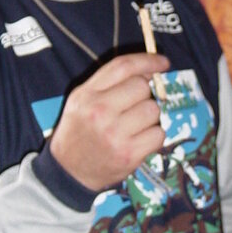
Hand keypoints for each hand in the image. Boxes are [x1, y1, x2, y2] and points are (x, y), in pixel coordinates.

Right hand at [50, 52, 168, 189]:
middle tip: (132, 109)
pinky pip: (159, 134)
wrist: (68, 171)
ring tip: (134, 127)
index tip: (163, 62)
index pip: (123, 66)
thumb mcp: (81, 100)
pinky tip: (139, 140)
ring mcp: (115, 134)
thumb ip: (109, 82)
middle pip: (142, 87)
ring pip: (153, 110)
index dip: (148, 61)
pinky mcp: (129, 154)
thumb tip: (149, 71)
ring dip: (149, 117)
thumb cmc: (78, 132)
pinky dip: (154, 136)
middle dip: (143, 96)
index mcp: (86, 95)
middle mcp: (100, 112)